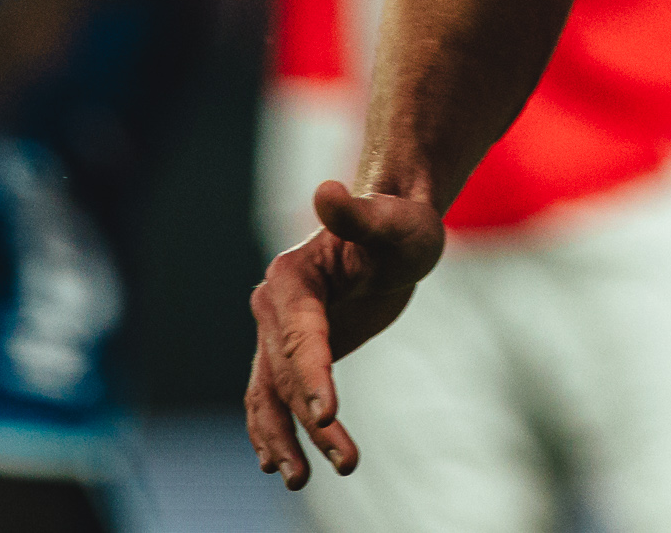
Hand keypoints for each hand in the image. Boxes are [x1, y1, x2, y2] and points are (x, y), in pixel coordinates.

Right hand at [244, 181, 448, 487]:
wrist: (393, 234)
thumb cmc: (400, 224)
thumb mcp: (393, 221)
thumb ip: (360, 214)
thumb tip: (327, 190)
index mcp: (292, 278)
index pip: (300, 337)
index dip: (313, 376)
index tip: (328, 415)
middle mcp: (275, 307)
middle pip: (287, 374)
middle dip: (309, 421)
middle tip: (344, 461)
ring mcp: (279, 334)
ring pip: (270, 396)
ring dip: (282, 439)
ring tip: (300, 480)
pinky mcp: (294, 355)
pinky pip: (275, 399)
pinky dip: (275, 431)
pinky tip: (282, 465)